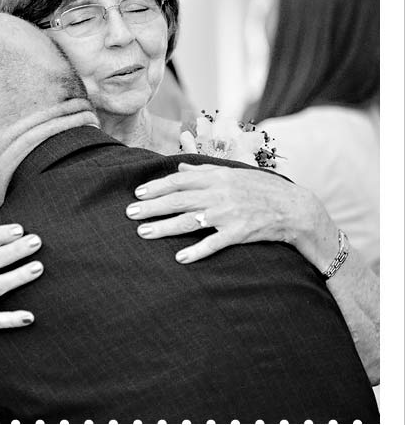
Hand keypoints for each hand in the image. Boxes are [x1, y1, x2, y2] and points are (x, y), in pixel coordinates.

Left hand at [125, 163, 336, 266]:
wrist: (296, 208)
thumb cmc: (262, 190)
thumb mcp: (234, 174)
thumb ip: (205, 171)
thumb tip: (181, 167)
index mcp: (218, 177)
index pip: (180, 181)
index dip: (158, 187)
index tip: (138, 193)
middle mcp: (220, 194)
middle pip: (179, 200)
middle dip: (152, 207)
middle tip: (129, 213)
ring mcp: (229, 214)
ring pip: (190, 221)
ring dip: (164, 228)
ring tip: (143, 233)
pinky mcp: (239, 233)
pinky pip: (214, 244)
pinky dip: (197, 251)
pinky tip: (179, 258)